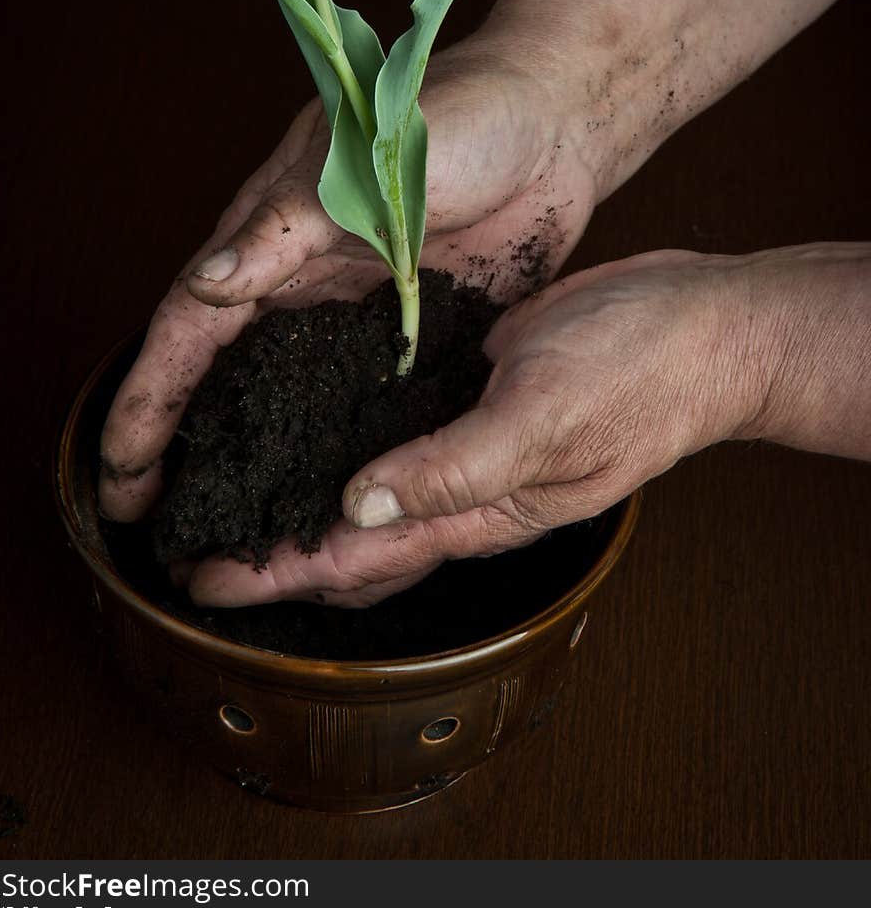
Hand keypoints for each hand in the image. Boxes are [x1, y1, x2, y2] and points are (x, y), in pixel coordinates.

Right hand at [99, 35, 596, 520]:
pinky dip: (339, 441)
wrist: (556, 120)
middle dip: (180, 444)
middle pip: (225, 374)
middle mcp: (306, 280)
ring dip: (255, 451)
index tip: (117, 469)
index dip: (149, 400)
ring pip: (288, 394)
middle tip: (148, 518)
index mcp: (275, 235)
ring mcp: (360, 310)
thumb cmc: (459, 115)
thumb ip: (283, 227)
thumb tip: (205, 283)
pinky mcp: (418, 328)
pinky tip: (331, 490)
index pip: (190, 329)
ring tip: (229, 521)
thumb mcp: (360, 166)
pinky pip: (366, 394)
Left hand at [186, 242, 870, 607]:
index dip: (279, 572)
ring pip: (371, 486)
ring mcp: (470, 438)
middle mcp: (467, 485)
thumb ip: (456, 468)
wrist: (709, 327)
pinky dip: (350, 435)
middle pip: (352, 535)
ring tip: (241, 495)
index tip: (206, 580)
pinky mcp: (474, 389)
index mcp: (482, 507)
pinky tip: (316, 419)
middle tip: (198, 547)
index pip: (358, 555)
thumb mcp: (545, 416)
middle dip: (276, 550)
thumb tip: (361, 507)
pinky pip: (399, 426)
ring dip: (306, 496)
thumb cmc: (642, 372)